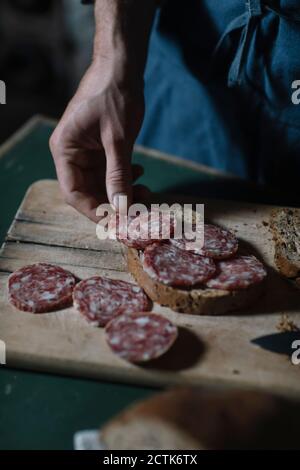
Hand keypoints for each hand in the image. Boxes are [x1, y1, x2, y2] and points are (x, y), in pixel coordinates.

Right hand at [50, 58, 146, 221]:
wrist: (122, 66)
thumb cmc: (114, 95)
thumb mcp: (118, 138)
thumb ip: (118, 174)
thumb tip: (121, 208)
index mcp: (65, 150)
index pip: (73, 192)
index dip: (94, 211)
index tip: (116, 224)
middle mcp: (72, 154)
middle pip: (88, 192)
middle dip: (113, 203)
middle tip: (138, 211)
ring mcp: (86, 152)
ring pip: (102, 184)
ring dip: (122, 192)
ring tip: (145, 193)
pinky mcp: (100, 148)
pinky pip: (110, 172)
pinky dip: (125, 178)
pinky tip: (140, 174)